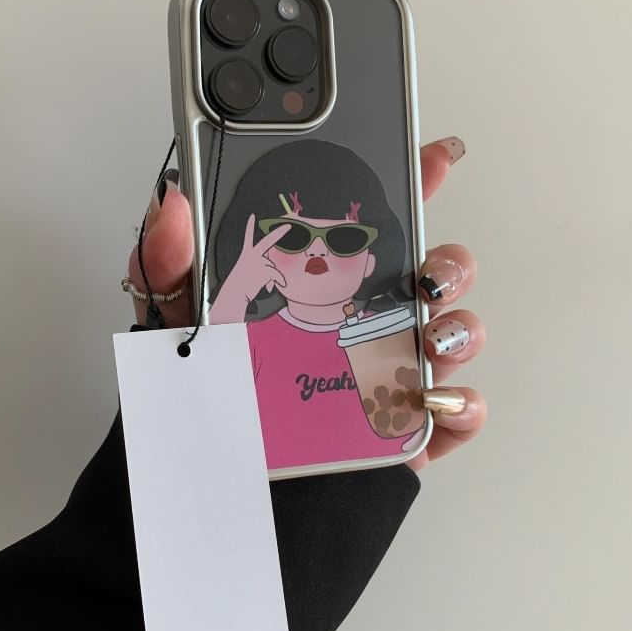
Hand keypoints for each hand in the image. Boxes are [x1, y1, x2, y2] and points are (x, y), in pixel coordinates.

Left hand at [126, 138, 486, 470]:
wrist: (221, 472)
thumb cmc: (208, 388)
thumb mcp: (181, 315)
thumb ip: (170, 260)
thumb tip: (173, 202)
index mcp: (324, 281)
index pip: (377, 223)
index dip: (413, 181)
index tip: (435, 157)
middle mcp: (366, 318)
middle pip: (435, 273)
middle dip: (451, 263)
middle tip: (424, 275)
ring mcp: (390, 371)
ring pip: (453, 334)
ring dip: (458, 329)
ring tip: (426, 338)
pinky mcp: (400, 426)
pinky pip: (453, 412)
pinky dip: (461, 406)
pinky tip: (433, 402)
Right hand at [217, 214, 289, 299]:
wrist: (235, 292)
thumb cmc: (239, 285)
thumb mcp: (247, 274)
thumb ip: (261, 270)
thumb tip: (273, 278)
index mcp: (246, 254)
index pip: (248, 237)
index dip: (249, 226)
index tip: (252, 217)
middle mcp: (253, 255)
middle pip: (268, 241)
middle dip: (279, 232)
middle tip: (288, 226)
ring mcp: (260, 261)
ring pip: (272, 267)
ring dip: (270, 277)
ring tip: (260, 285)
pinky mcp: (266, 269)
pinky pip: (276, 275)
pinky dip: (276, 281)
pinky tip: (269, 287)